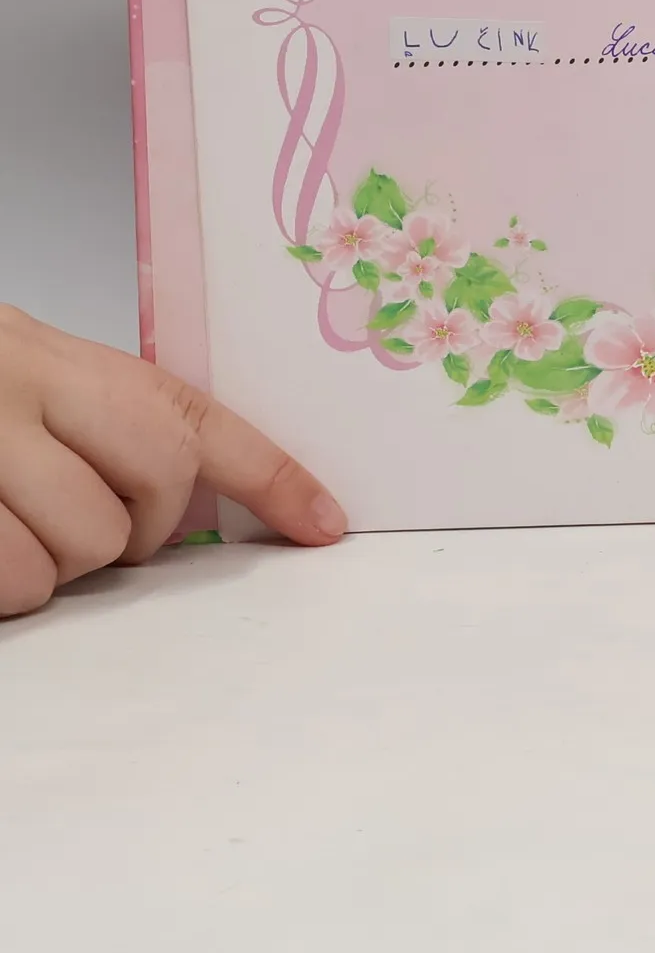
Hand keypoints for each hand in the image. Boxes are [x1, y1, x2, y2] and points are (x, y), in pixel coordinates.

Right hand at [0, 303, 343, 615]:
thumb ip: (114, 424)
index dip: (275, 478)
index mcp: (79, 366)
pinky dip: (8, 585)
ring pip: (88, 547)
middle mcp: (41, 391)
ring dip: (59, 563)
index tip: (324, 523)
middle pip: (164, 484)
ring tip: (12, 520)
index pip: (199, 419)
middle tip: (77, 514)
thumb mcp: (42, 383)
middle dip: (140, 529)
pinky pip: (17, 579)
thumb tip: (185, 482)